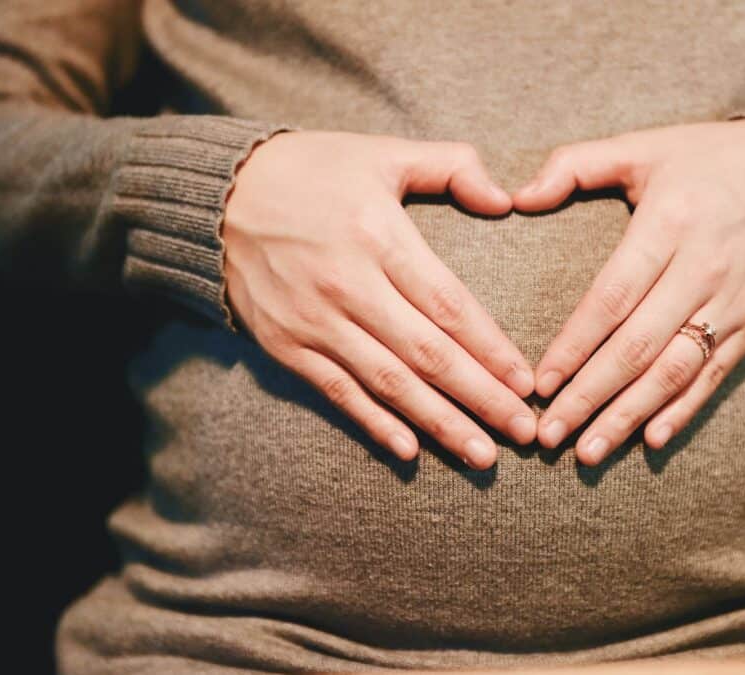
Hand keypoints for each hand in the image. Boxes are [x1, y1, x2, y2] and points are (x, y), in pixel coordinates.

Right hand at [223, 130, 536, 468]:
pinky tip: (411, 451)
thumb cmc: (312, 171)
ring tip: (484, 455)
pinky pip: (338, 393)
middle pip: (427, 354)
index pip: (448, 304)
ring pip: (389, 383)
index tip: (527, 383)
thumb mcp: (382, 153)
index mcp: (378, 235)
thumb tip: (506, 199)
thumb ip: (451, 166)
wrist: (217, 196)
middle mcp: (347, 285)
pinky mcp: (286, 346)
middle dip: (482, 398)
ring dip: (440, 423)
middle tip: (524, 433)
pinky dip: (374, 424)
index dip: (491, 348)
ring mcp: (314, 321)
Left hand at [512, 119, 744, 464]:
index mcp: (670, 223)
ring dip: (629, 416)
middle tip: (549, 434)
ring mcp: (733, 302)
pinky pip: (715, 375)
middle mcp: (703, 269)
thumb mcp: (644, 146)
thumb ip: (576, 165)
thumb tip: (517, 197)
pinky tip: (651, 440)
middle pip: (638, 346)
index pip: (612, 297)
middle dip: (589, 396)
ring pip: (674, 371)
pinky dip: (683, 411)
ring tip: (588, 452)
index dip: (574, 345)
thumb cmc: (711, 159)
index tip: (539, 383)